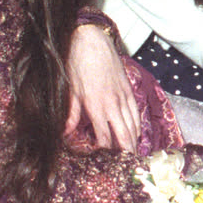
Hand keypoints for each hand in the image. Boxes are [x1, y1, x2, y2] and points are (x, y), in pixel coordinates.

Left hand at [65, 23, 139, 150]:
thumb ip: (70, 113)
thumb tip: (65, 133)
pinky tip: (136, 131)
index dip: (107, 151)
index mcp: (95, 106)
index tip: (106, 161)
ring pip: (133, 124)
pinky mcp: (127, 88)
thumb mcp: (68, 89)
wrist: (90, 38)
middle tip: (128, 164)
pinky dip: (137, 124)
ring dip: (134, 140)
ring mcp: (123, 95)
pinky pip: (136, 111)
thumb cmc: (75, 62)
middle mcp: (112, 103)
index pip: (105, 137)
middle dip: (127, 151)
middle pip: (124, 134)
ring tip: (134, 154)